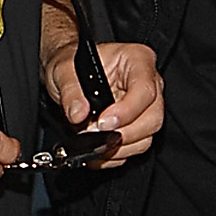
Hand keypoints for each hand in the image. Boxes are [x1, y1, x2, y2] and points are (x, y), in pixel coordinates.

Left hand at [44, 34, 165, 163]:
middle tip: (94, 135)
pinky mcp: (138, 126)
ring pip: (146, 137)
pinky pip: (136, 147)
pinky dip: (116, 155)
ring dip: (119, 147)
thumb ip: (70, 90)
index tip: (103, 123)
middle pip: (152, 118)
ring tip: (93, 142)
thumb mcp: (63, 69)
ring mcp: (145, 107)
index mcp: (137, 60)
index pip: (144, 89)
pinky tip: (98, 150)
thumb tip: (78, 114)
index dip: (126, 111)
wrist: (69, 75)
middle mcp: (148, 83)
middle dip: (123, 134)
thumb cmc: (72, 64)